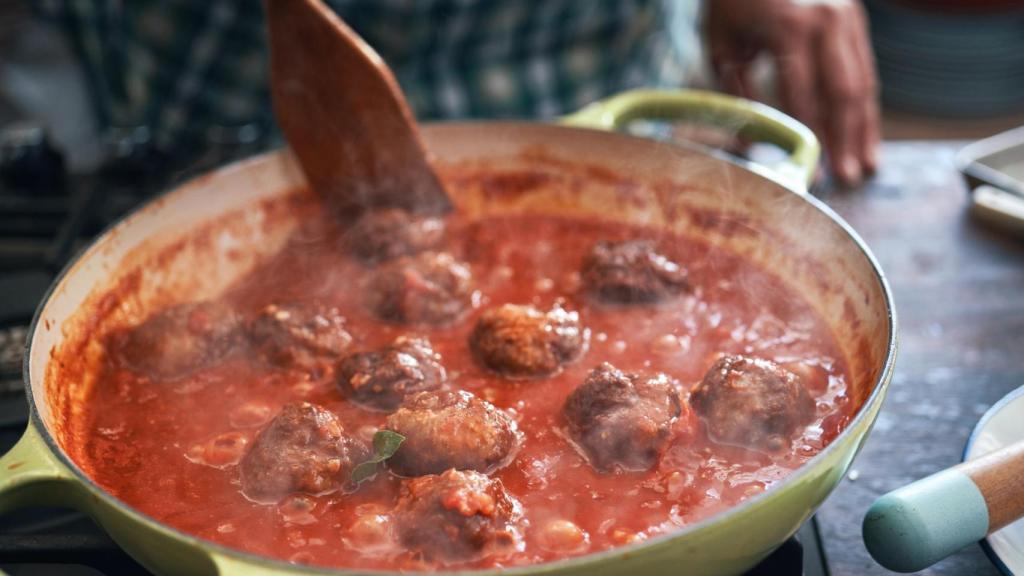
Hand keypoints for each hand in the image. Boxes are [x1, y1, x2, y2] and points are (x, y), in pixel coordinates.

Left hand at [707, 0, 878, 185]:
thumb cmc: (730, 2)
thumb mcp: (722, 45)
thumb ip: (737, 93)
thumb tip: (750, 143)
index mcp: (789, 28)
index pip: (804, 97)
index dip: (811, 138)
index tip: (814, 171)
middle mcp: (826, 20)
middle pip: (845, 92)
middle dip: (847, 139)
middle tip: (848, 178)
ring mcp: (846, 15)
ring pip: (863, 80)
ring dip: (865, 126)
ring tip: (867, 164)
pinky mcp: (854, 16)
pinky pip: (863, 66)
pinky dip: (864, 102)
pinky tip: (863, 131)